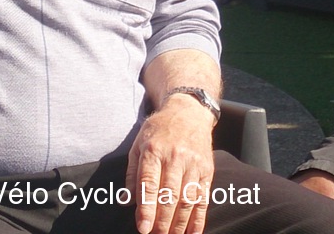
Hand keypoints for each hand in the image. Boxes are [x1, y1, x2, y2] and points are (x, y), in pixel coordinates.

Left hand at [126, 94, 216, 233]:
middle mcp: (175, 157)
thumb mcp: (138, 145)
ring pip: (187, 199)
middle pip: (170, 195)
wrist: (188, 112)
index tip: (143, 228)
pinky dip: (199, 218)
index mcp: (153, 151)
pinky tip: (193, 232)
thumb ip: (132, 174)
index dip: (146, 208)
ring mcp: (193, 163)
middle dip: (163, 221)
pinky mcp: (207, 169)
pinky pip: (203, 197)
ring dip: (180, 223)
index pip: (149, 184)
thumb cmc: (159, 131)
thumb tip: (126, 201)